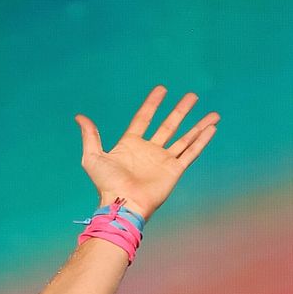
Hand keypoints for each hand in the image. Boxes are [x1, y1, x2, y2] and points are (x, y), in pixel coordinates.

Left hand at [75, 86, 218, 219]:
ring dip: (198, 125)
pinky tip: (211, 128)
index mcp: (131, 145)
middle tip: (192, 96)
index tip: (162, 89)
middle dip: (181, 111)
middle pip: (169, 125)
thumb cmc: (107, 184)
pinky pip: (191, 153)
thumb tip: (80, 117)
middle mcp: (149, 151)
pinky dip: (201, 141)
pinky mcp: (174, 171)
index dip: (152, 104)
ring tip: (212, 113)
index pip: (144, 119)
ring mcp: (163, 161)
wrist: (123, 204)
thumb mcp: (92, 157)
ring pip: (184, 138)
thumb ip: (90, 136)